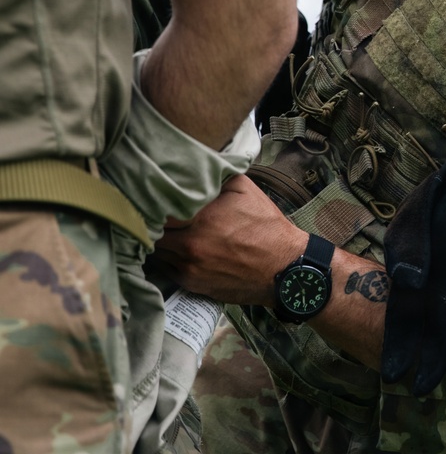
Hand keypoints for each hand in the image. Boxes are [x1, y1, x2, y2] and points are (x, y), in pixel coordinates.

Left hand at [155, 173, 305, 306]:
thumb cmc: (266, 227)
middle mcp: (190, 245)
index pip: (159, 208)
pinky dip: (170, 258)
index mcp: (201, 219)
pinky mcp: (192, 284)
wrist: (283, 268)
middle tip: (161, 213)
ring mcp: (189, 268)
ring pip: (158, 251)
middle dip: (155, 221)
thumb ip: (215, 177)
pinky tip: (181, 249)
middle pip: (153, 231)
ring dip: (161, 240)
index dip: (157, 200)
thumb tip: (193, 170)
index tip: (160, 196)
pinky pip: (167, 268)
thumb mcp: (245, 189)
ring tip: (172, 231)